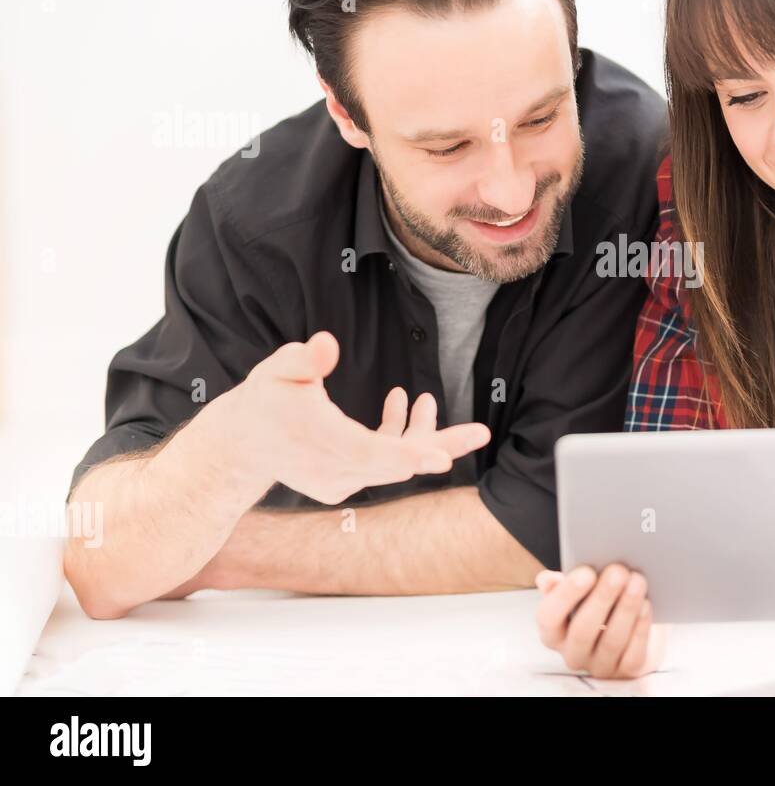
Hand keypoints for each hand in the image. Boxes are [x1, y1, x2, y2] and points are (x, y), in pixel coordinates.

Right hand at [204, 331, 489, 505]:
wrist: (241, 446)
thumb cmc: (262, 403)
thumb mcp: (275, 372)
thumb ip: (302, 360)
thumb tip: (328, 345)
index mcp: (326, 444)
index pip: (374, 454)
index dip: (410, 453)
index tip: (442, 459)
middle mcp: (339, 470)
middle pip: (399, 462)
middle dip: (440, 445)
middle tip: (481, 433)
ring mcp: (343, 481)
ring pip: (395, 461)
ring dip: (419, 432)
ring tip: (426, 398)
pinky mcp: (345, 482)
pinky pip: (383, 462)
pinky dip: (397, 436)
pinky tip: (403, 401)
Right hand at [534, 564, 668, 678]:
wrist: (631, 626)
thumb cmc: (599, 602)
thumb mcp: (579, 590)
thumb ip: (562, 584)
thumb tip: (546, 580)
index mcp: (552, 632)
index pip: (548, 618)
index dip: (565, 595)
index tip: (586, 571)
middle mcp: (572, 653)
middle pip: (582, 630)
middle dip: (602, 597)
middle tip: (618, 571)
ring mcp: (599, 665)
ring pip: (611, 640)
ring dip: (626, 607)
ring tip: (637, 580)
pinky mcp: (627, 670)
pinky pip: (633, 652)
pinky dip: (640, 627)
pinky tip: (646, 604)